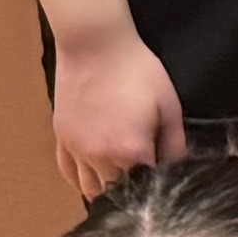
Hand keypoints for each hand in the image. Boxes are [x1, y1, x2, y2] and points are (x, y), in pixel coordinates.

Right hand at [46, 30, 191, 200]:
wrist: (95, 45)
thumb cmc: (137, 71)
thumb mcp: (169, 106)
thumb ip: (174, 143)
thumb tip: (175, 166)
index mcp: (131, 151)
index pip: (147, 187)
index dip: (158, 185)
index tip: (163, 176)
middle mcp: (100, 158)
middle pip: (118, 191)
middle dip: (133, 189)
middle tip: (144, 175)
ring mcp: (77, 149)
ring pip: (91, 188)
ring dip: (107, 188)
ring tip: (121, 179)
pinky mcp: (62, 138)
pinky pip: (67, 172)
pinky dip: (80, 180)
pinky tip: (92, 178)